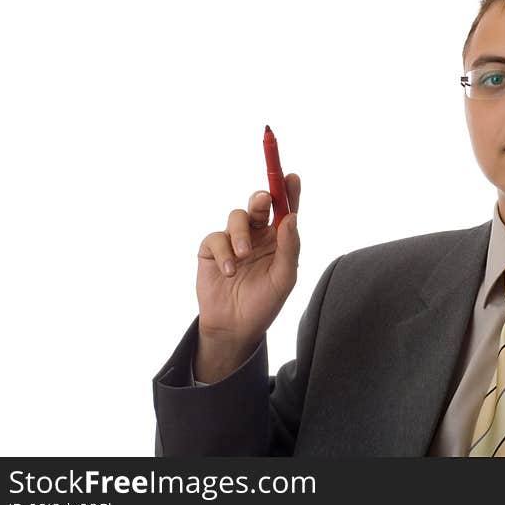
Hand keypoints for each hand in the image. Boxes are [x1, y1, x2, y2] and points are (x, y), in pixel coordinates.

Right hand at [194, 173, 300, 381]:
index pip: (286, 209)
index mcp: (279, 239)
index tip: (292, 177)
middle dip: (262, 198)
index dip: (289, 191)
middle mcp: (258, 234)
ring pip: (237, 217)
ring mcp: (234, 240)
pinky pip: (216, 238)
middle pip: (260, 204)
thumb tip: (292, 218)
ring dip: (241, 234)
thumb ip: (290, 248)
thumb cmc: (265, 302)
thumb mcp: (284, 278)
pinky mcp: (212, 250)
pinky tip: (230, 272)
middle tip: (263, 199)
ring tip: (243, 256)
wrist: (235, 327)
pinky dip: (224, 253)